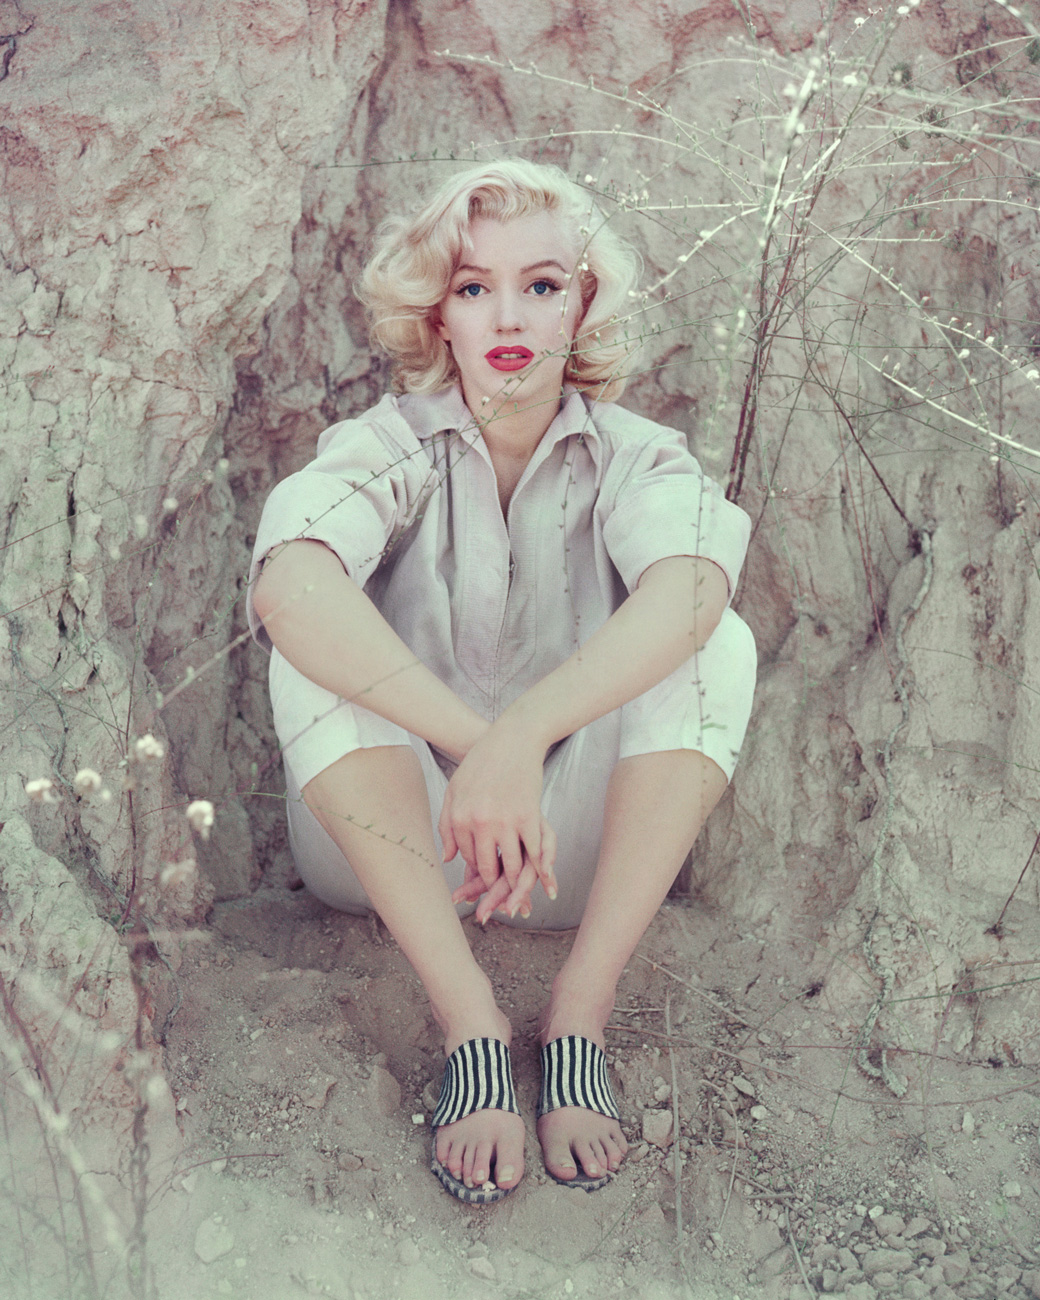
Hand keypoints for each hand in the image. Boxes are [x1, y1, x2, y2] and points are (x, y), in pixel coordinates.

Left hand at [438, 721, 557, 921]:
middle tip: (499, 895)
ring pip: (511, 865)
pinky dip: (540, 870)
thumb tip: (450, 858)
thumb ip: (447, 825)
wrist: (512, 738)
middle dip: (493, 885)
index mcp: (458, 817)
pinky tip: (542, 881)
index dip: (475, 869)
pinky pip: (533, 853)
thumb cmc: (481, 761)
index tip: (481, 876)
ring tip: (518, 890)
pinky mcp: (529, 817)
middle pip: (487, 866)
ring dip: (516, 882)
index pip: (466, 856)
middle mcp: (479, 823)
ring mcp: (505, 821)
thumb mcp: (454, 790)